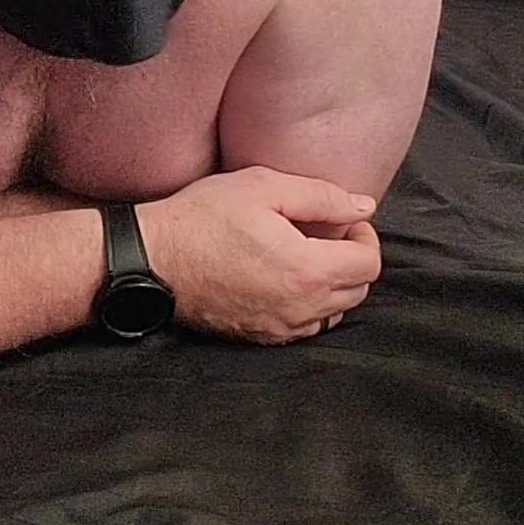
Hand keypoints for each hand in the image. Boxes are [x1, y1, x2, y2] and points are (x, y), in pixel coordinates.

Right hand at [139, 165, 381, 344]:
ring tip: (305, 255)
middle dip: (352, 259)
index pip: (369, 263)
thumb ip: (322, 196)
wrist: (154, 259)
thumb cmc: (203, 217)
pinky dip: (309, 305)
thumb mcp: (263, 187)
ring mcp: (281, 327)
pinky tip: (284, 279)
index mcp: (308, 269)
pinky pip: (306, 327)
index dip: (364, 236)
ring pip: (335, 312)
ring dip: (333, 284)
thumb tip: (363, 207)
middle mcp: (301, 307)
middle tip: (325, 233)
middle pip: (358, 291)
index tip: (342, 221)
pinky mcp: (261, 337)